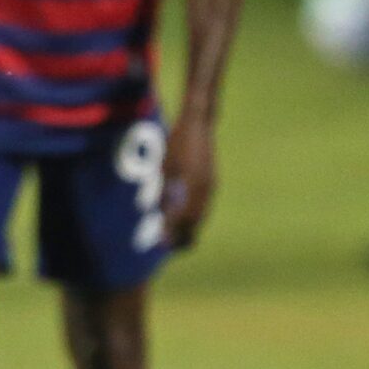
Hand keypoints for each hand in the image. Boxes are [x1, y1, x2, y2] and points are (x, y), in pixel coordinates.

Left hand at [162, 113, 215, 248]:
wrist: (199, 123)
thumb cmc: (177, 142)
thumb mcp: (165, 166)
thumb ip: (164, 189)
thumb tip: (158, 210)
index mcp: (191, 184)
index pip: (181, 215)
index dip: (171, 229)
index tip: (161, 241)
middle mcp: (204, 188)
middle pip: (193, 219)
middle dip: (180, 234)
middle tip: (166, 246)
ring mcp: (210, 185)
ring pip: (200, 214)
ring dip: (188, 229)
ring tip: (176, 240)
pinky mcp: (211, 183)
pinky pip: (204, 206)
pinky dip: (194, 218)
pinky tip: (185, 222)